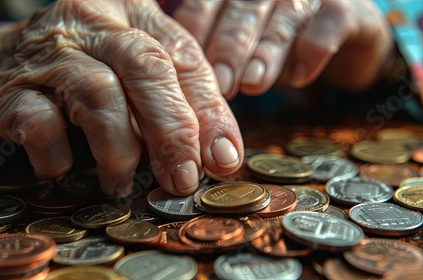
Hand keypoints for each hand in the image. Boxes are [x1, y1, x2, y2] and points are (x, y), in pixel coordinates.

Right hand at [0, 0, 242, 196]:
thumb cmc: (79, 71)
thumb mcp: (130, 72)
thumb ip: (174, 102)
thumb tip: (220, 156)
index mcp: (132, 13)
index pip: (184, 57)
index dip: (210, 111)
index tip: (223, 159)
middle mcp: (92, 22)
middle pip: (145, 68)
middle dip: (172, 130)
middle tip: (182, 178)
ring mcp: (47, 51)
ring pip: (99, 95)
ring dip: (119, 150)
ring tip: (121, 182)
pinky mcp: (6, 87)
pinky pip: (40, 122)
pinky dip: (59, 154)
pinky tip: (63, 167)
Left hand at [173, 0, 392, 97]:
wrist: (341, 38)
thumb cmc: (271, 43)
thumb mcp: (237, 44)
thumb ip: (207, 50)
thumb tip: (171, 79)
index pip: (206, 3)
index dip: (195, 32)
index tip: (184, 67)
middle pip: (242, 11)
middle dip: (228, 48)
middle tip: (220, 82)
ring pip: (282, 19)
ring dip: (266, 52)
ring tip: (253, 83)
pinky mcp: (345, 9)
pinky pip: (330, 23)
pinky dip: (314, 48)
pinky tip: (299, 76)